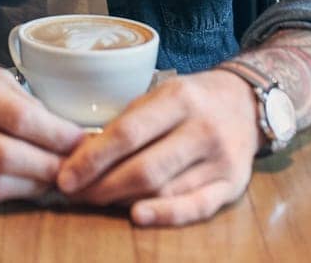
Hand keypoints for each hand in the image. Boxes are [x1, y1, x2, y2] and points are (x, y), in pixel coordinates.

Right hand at [0, 49, 87, 205]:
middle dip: (50, 164)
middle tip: (76, 164)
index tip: (81, 138)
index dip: (54, 133)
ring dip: (34, 184)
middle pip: (7, 156)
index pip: (17, 118)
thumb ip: (22, 101)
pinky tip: (30, 182)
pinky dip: (13, 192)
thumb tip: (64, 131)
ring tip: (58, 176)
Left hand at [56, 69, 260, 225]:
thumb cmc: (191, 100)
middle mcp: (202, 128)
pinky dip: (166, 215)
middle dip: (103, 186)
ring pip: (165, 189)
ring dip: (124, 200)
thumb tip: (81, 156)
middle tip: (75, 195)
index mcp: (178, 98)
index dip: (92, 159)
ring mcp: (220, 159)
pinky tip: (137, 217)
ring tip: (96, 201)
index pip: (128, 133)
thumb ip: (127, 122)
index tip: (65, 176)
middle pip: (145, 168)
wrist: (245, 103)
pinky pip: (197, 207)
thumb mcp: (160, 94)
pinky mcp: (233, 184)